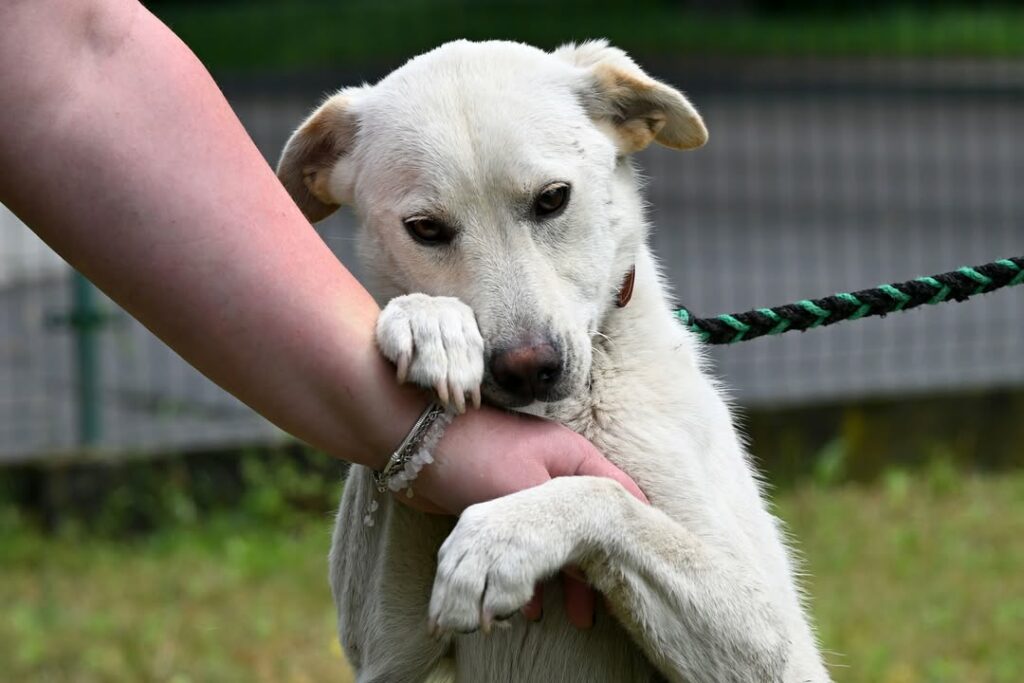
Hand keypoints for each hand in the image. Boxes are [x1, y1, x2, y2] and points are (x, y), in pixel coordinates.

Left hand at [397, 405, 647, 628]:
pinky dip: (531, 569)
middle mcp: (557, 470)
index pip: (620, 492)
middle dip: (593, 566)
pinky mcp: (502, 501)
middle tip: (602, 607)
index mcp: (573, 456)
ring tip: (574, 614)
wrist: (415, 441)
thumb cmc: (475, 456)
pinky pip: (526, 544)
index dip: (635, 528)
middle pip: (588, 522)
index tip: (644, 563)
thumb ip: (555, 526)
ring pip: (556, 536)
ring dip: (561, 574)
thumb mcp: (525, 490)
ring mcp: (529, 485)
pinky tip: (528, 602)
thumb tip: (582, 565)